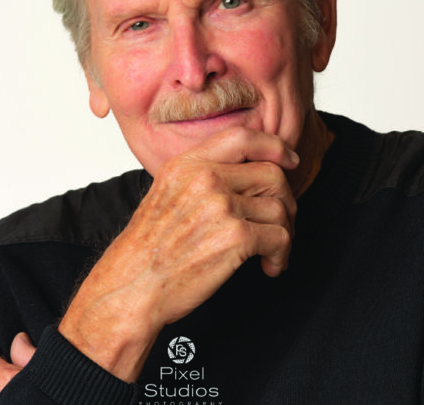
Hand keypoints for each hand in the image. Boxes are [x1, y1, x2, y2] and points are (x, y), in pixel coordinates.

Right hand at [59, 127, 297, 381]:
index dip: (274, 146)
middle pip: (271, 175)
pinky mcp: (235, 236)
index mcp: (187, 164)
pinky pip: (281, 236)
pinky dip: (282, 254)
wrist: (133, 286)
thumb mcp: (167, 193)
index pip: (242, 137)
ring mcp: (220, 205)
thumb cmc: (150, 247)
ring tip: (273, 251)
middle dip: (286, 201)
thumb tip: (249, 176)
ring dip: (285, 233)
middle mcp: (204, 178)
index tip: (289, 160)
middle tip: (282, 223)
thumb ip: (202, 175)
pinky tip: (269, 265)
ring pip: (280, 208)